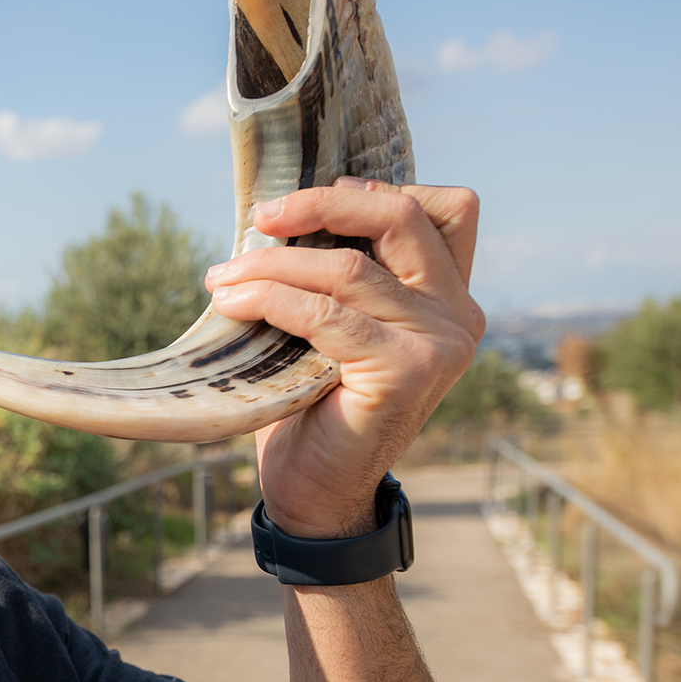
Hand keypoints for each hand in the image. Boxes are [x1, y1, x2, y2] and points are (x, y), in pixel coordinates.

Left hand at [204, 178, 482, 539]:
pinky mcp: (406, 371)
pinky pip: (325, 314)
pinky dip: (270, 299)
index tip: (314, 200)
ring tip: (222, 277)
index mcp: (449, 297)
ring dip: (272, 264)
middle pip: (403, 218)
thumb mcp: (335, 325)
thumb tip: (280, 213)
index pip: (446, 211)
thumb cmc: (315, 405)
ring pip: (349, 268)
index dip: (381, 189)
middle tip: (261, 217)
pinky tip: (231, 304)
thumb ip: (339, 274)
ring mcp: (439, 344)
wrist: (316, 492)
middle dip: (323, 205)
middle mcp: (458, 315)